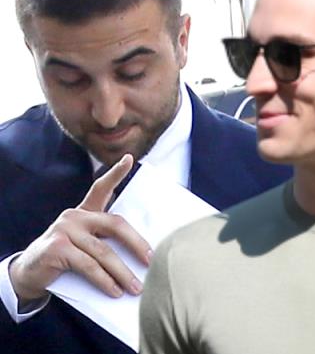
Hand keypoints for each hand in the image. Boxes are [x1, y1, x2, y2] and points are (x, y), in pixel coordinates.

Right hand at [9, 154, 151, 302]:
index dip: (115, 173)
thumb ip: (104, 242)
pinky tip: (114, 290)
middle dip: (136, 244)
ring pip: (103, 252)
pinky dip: (104, 280)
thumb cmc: (65, 259)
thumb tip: (140, 256)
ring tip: (135, 287)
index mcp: (84, 212)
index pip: (100, 188)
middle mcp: (74, 216)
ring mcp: (64, 230)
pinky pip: (88, 266)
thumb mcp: (84, 245)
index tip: (128, 159)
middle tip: (150, 260)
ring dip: (122, 272)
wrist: (28, 274)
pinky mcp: (57, 248)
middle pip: (115, 225)